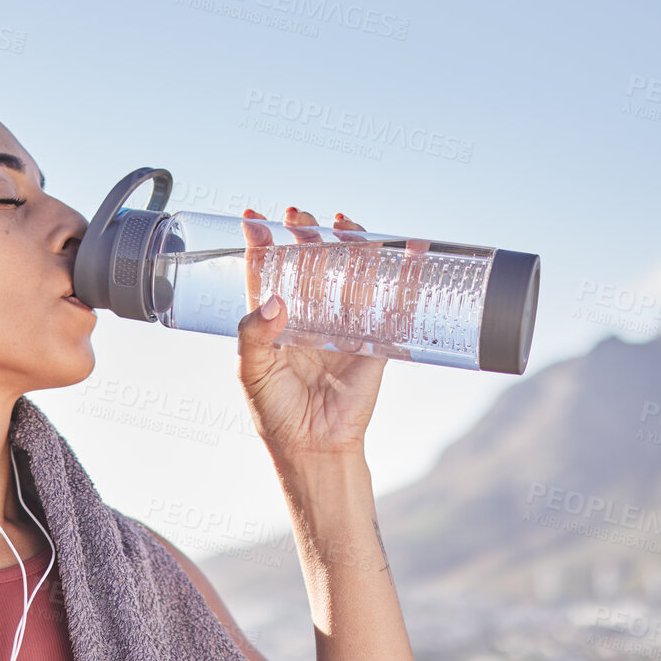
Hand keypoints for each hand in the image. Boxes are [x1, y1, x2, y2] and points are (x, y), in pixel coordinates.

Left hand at [236, 206, 397, 462]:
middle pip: (310, 262)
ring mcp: (342, 324)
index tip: (253, 219)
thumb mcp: (250, 372)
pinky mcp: (373, 339)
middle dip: (305, 233)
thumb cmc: (276, 413)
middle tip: (298, 214)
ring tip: (341, 220)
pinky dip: (404, 275)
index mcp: (274, 321)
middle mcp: (308, 316)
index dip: (261, 244)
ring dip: (347, 243)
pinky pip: (390, 303)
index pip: (266, 272)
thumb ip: (253, 333)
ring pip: (348, 273)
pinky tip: (410, 250)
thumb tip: (274, 299)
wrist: (313, 446)